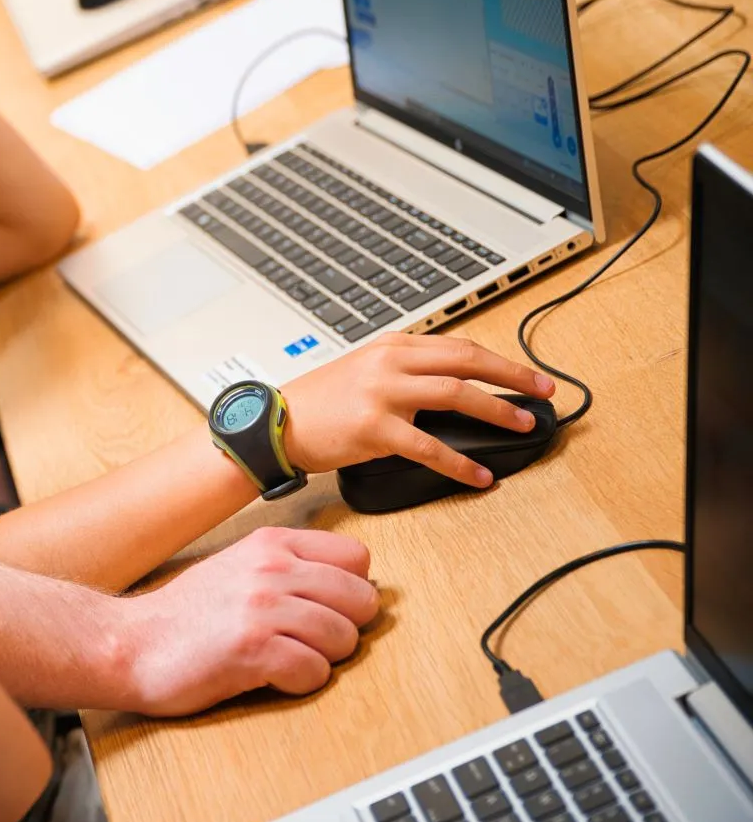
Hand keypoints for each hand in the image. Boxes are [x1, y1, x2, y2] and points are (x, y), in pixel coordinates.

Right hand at [118, 527, 379, 714]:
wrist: (131, 643)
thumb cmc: (186, 614)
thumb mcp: (238, 566)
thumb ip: (288, 567)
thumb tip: (350, 584)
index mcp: (270, 543)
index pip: (356, 557)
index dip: (349, 588)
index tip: (325, 606)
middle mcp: (270, 568)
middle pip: (362, 600)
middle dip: (345, 627)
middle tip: (311, 639)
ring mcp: (261, 608)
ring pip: (345, 638)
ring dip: (324, 658)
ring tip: (289, 657)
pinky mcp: (253, 650)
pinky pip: (315, 672)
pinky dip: (301, 683)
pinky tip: (274, 676)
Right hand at [280, 333, 556, 487]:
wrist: (277, 423)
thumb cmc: (320, 402)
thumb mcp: (365, 370)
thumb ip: (405, 371)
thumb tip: (457, 385)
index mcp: (391, 346)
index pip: (458, 346)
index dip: (500, 361)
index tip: (530, 376)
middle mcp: (388, 362)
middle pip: (465, 361)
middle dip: (512, 377)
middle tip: (544, 393)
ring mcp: (381, 393)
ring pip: (454, 393)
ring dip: (496, 410)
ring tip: (523, 425)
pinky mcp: (374, 428)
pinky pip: (429, 446)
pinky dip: (460, 463)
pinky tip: (479, 475)